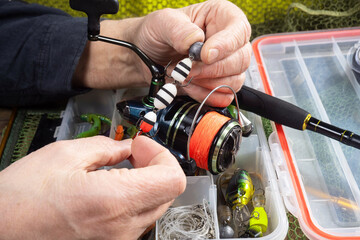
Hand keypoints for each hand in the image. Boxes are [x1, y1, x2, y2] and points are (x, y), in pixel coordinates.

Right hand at [0, 136, 185, 239]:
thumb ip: (105, 147)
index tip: (141, 146)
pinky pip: (137, 219)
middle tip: (132, 154)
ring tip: (118, 171)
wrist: (1, 232)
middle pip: (167, 192)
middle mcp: (121, 228)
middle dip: (155, 166)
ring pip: (154, 206)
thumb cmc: (20, 200)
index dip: (162, 155)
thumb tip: (127, 147)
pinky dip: (133, 199)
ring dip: (145, 183)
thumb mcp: (63, 156)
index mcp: (113, 202)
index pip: (172, 179)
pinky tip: (111, 189)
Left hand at [73, 0, 250, 106]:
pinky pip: (223, 96)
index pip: (239, 30)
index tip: (205, 55)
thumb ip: (179, 28)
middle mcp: (228, 41)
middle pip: (240, 60)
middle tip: (186, 69)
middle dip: (211, 69)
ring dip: (206, 83)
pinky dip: (205, 95)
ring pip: (234, 80)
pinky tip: (188, 86)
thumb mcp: (162, 22)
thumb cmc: (155, 34)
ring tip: (183, 76)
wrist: (144, 57)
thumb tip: (195, 42)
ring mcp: (225, 65)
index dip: (226, 45)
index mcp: (221, 18)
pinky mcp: (218, 85)